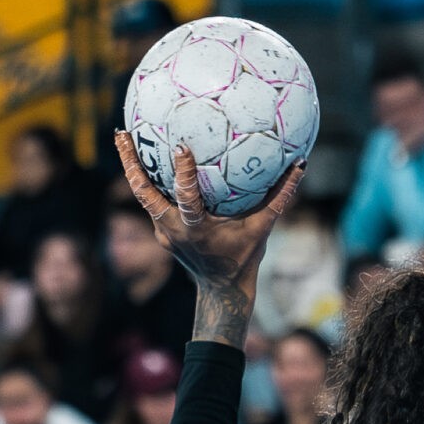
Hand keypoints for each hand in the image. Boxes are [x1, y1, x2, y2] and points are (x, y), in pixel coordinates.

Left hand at [114, 132, 303, 337]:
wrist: (221, 291)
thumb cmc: (244, 258)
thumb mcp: (263, 228)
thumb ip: (280, 198)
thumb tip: (300, 166)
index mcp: (196, 228)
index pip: (185, 198)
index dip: (183, 173)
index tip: (181, 147)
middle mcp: (173, 229)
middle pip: (143, 193)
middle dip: (131, 162)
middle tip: (123, 132)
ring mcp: (162, 232)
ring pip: (141, 195)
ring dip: (131, 166)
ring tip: (124, 136)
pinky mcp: (161, 232)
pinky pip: (151, 202)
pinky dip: (147, 181)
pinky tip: (147, 158)